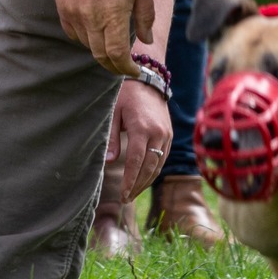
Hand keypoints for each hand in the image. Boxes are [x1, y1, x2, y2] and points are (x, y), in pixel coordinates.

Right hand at [55, 0, 153, 75]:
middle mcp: (91, 18)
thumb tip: (145, 40)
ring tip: (110, 42)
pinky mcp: (63, 8)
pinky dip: (84, 37)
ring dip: (100, 49)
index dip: (125, 67)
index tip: (134, 70)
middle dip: (113, 65)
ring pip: (86, 45)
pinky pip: (73, 33)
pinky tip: (94, 30)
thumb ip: (144, 16)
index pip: (117, 54)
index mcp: (113, 14)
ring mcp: (74, 14)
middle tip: (123, 66)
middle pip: (100, 55)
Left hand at [108, 80, 172, 201]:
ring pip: (158, 165)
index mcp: (142, 128)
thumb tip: (108, 162)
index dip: (130, 181)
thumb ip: (111, 138)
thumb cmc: (125, 94)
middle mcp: (158, 134)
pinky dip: (153, 170)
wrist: (147, 78)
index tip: (123, 195)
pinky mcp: (169, 134)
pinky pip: (162, 157)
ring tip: (133, 194)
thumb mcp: (113, 113)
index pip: (136, 162)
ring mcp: (166, 134)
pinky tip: (143, 179)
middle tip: (125, 200)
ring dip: (146, 181)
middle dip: (137, 186)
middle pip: (149, 167)